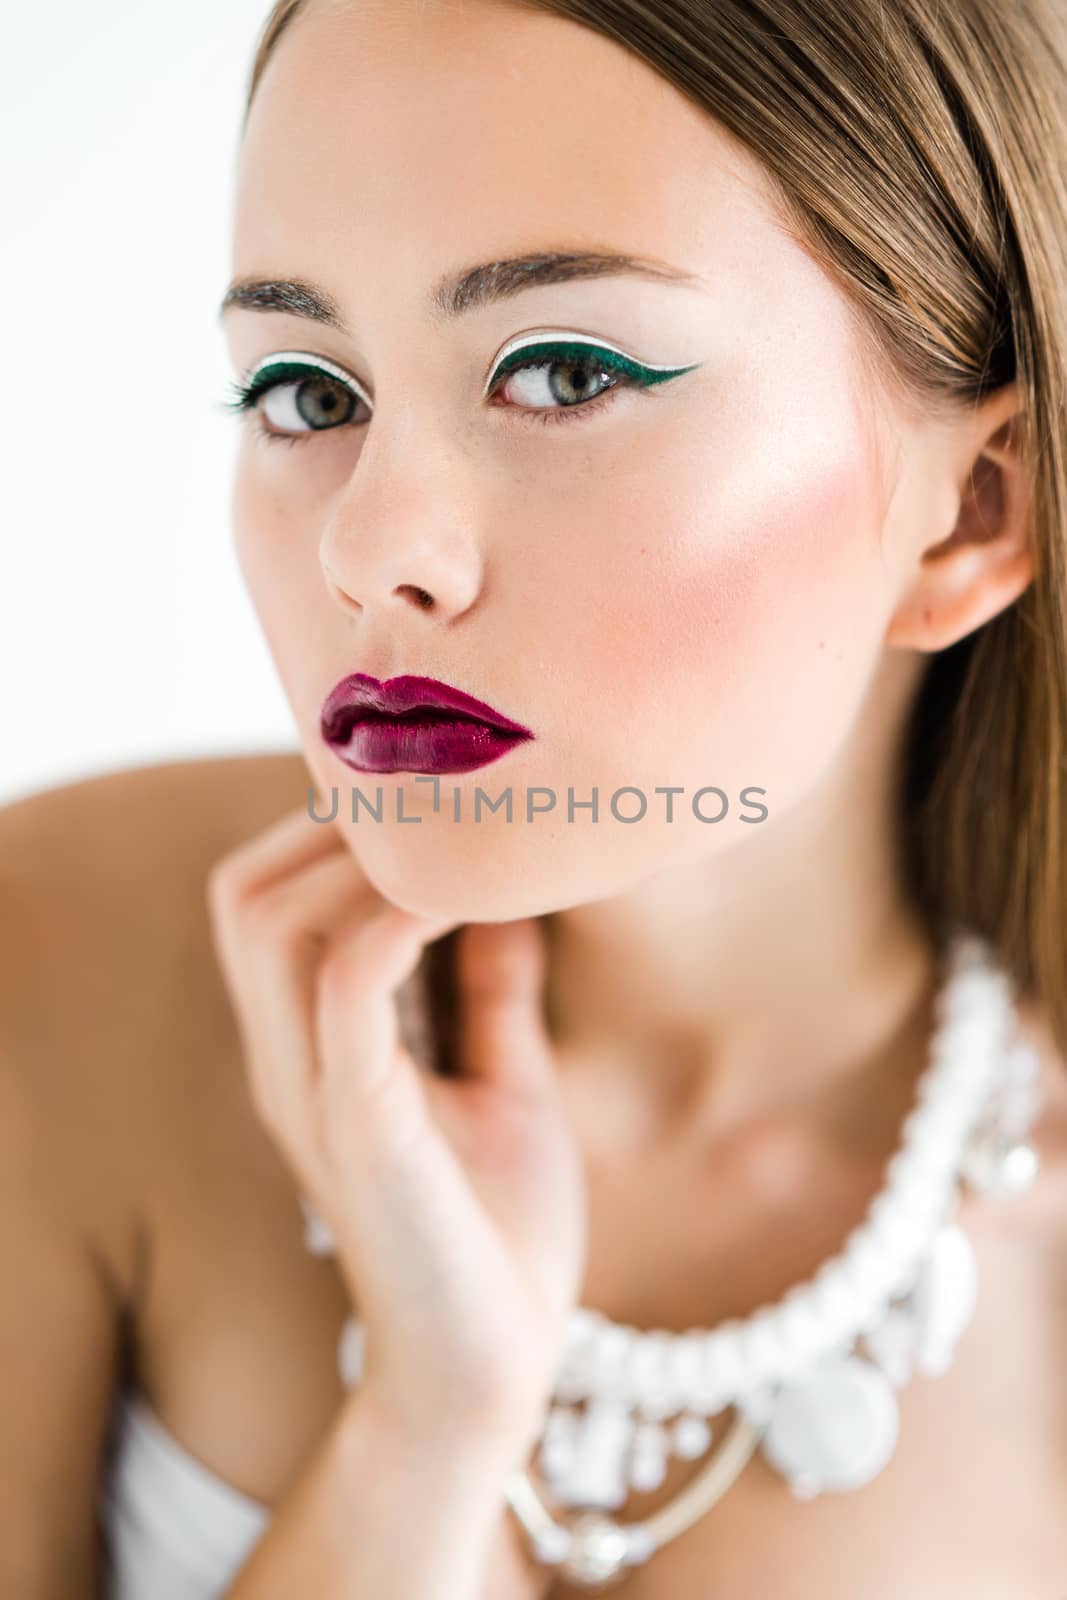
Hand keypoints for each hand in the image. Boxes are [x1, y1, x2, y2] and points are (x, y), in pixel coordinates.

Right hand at [206, 804, 587, 1449]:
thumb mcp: (501, 1075)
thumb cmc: (496, 1228)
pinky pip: (346, 987)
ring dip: (361, 867)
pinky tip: (466, 906)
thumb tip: (515, 889)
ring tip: (456, 858)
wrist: (495, 1369)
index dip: (330, 832)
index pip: (263, 897)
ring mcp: (312, 1092)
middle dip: (330, 830)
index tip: (432, 809)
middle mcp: (288, 1059)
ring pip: (271, 924)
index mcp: (312, 1045)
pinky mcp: (360, 1128)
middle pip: (243, 894)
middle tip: (436, 820)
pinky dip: (396, 923)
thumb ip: (490, 986)